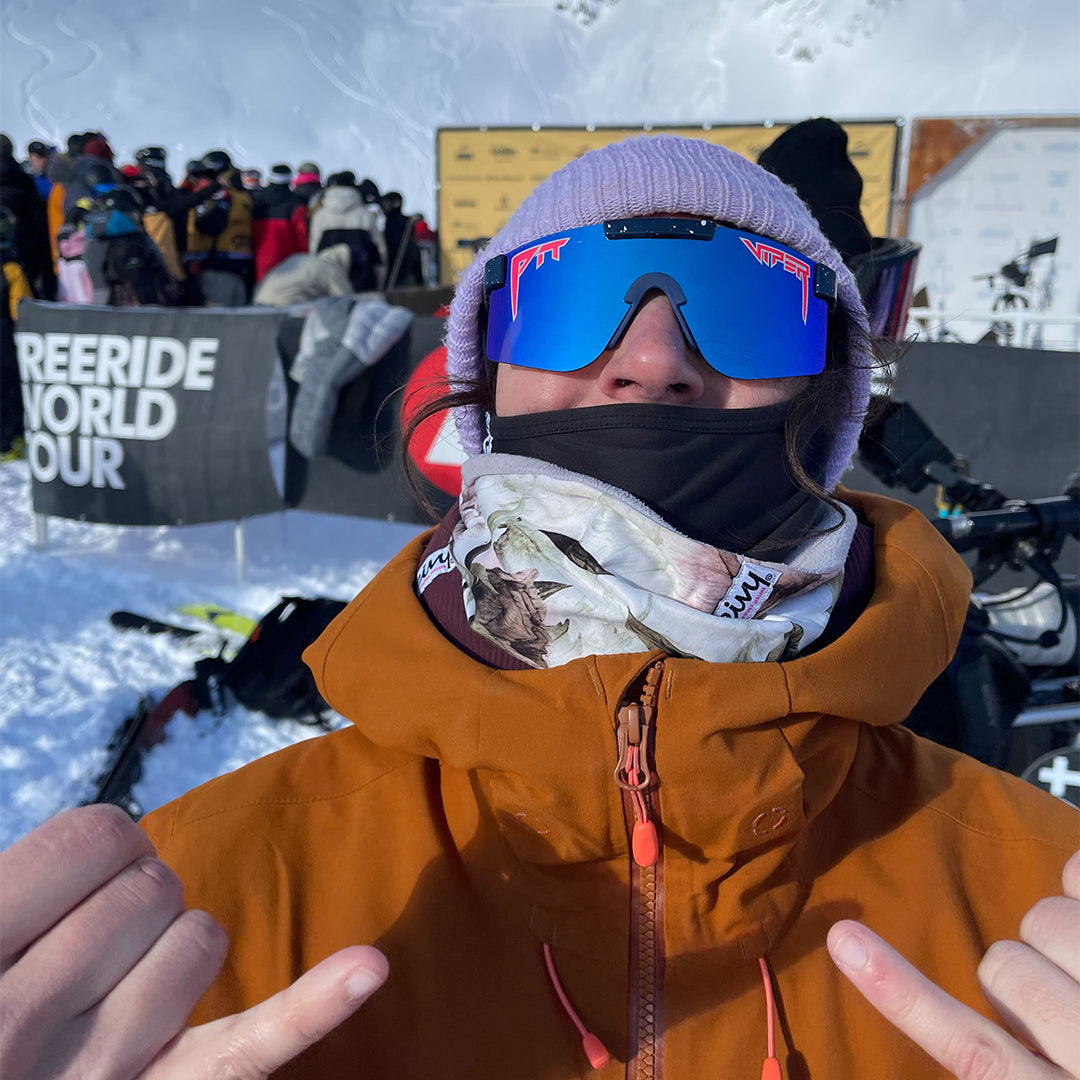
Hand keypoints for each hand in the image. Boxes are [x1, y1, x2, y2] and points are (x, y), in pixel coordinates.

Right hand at [0, 805, 387, 1078]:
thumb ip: (19, 890)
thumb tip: (100, 840)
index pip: (92, 837)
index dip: (102, 846)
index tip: (84, 877)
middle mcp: (23, 1020)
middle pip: (151, 887)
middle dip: (135, 903)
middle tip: (90, 954)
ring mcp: (101, 1069)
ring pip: (203, 938)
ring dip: (175, 953)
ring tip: (115, 1003)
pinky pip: (250, 1044)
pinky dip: (314, 1006)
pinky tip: (367, 969)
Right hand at [828, 849, 1079, 1078]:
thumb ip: (992, 1059)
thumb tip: (918, 996)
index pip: (969, 1048)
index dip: (904, 995)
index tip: (845, 942)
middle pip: (1003, 965)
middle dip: (1019, 970)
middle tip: (1055, 1006)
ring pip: (1045, 919)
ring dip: (1059, 930)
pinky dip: (1078, 878)